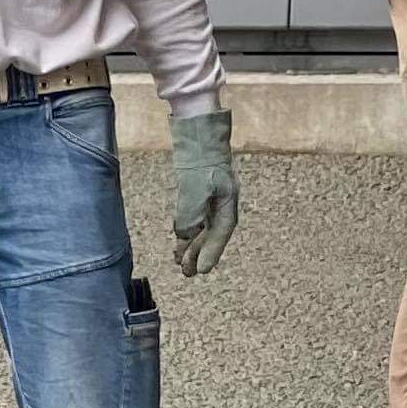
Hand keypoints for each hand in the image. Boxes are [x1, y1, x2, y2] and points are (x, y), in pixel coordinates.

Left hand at [168, 110, 237, 278]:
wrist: (199, 134)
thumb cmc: (202, 159)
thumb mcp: (195, 186)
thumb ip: (189, 212)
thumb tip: (183, 234)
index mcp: (227, 203)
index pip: (220, 234)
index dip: (211, 253)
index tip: (203, 271)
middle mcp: (220, 205)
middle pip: (211, 236)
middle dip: (199, 255)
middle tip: (187, 273)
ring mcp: (210, 200)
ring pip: (201, 230)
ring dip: (191, 247)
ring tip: (180, 263)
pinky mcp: (198, 196)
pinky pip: (194, 220)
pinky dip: (186, 233)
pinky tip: (179, 244)